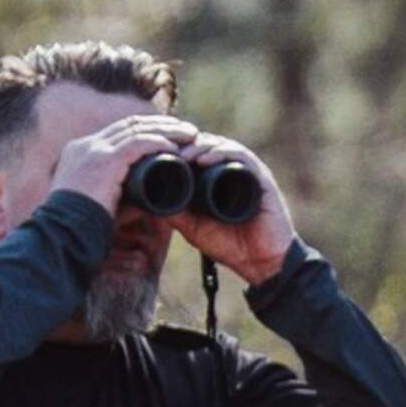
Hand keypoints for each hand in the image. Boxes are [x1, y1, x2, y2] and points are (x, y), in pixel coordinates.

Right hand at [47, 113, 198, 213]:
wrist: (65, 233)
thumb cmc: (84, 227)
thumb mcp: (103, 204)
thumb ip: (126, 199)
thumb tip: (152, 202)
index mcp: (81, 153)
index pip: (118, 132)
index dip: (146, 129)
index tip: (170, 134)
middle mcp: (85, 146)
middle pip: (129, 125)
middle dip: (160, 124)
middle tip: (185, 129)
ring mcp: (92, 150)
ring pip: (136, 130)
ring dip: (166, 130)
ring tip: (190, 134)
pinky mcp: (103, 160)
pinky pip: (136, 143)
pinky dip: (158, 143)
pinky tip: (175, 146)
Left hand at [167, 130, 296, 286]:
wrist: (260, 263)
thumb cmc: (230, 246)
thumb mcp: (192, 227)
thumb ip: (174, 211)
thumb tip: (144, 198)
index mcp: (217, 179)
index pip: (195, 152)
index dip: (176, 148)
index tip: (156, 153)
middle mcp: (233, 171)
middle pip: (206, 143)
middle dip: (185, 144)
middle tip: (165, 150)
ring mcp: (248, 173)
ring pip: (221, 145)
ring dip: (200, 146)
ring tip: (182, 155)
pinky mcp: (261, 178)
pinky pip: (240, 157)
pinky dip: (221, 153)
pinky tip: (204, 159)